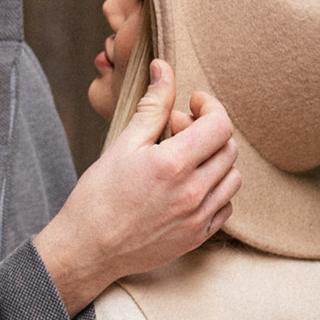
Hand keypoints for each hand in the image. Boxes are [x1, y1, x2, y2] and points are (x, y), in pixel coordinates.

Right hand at [35, 59, 237, 316]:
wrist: (87, 250)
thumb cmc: (98, 197)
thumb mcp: (122, 144)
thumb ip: (152, 106)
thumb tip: (164, 69)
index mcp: (174, 164)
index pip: (220, 124)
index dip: (210, 106)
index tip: (194, 103)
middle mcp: (193, 192)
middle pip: (229, 148)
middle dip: (209, 131)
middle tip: (180, 131)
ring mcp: (198, 218)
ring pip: (232, 178)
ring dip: (216, 161)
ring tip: (187, 160)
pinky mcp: (197, 238)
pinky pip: (226, 207)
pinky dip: (216, 191)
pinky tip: (190, 187)